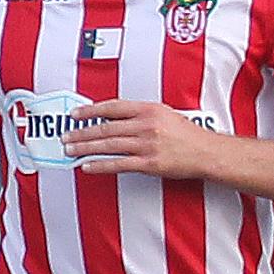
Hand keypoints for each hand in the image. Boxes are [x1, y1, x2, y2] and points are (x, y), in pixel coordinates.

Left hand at [60, 95, 223, 180]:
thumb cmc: (188, 134)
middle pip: (106, 128)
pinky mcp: (148, 164)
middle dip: (81, 133)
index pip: (113, 107)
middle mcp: (146, 125)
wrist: (207, 153)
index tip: (76, 114)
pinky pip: (118, 164)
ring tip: (70, 151)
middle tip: (66, 137)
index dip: (91, 111)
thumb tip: (113, 119)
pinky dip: (100, 165)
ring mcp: (147, 145)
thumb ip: (141, 115)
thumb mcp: (166, 114)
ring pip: (108, 145)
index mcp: (149, 110)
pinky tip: (87, 166)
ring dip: (85, 148)